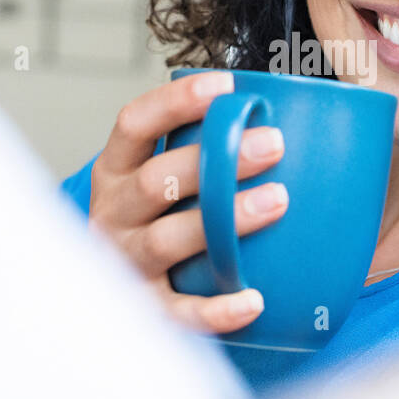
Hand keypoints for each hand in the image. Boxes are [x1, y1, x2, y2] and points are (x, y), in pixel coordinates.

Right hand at [88, 70, 286, 333]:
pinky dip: (215, 310)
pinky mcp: (145, 309)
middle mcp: (112, 214)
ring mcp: (125, 263)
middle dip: (215, 160)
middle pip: (156, 181)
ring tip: (278, 200)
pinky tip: (254, 301)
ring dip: (223, 219)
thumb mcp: (162, 179)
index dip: (175, 102)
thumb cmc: (161, 217)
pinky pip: (179, 313)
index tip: (226, 84)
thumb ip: (201, 150)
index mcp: (115, 171)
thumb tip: (289, 112)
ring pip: (167, 240)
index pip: (133, 124)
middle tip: (274, 144)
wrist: (110, 299)